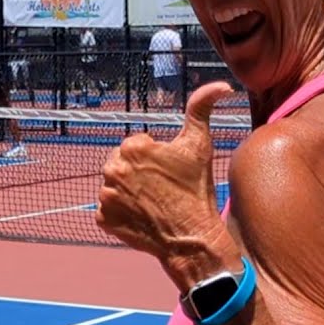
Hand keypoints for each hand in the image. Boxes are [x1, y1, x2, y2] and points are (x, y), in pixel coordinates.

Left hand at [96, 81, 235, 285]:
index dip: (154, 158)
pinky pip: (108, 210)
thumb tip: (221, 86)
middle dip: (138, 173)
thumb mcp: (200, 146)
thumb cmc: (196, 191)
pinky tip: (141, 216)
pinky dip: (121, 213)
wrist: (192, 238)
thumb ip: (202, 109)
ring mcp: (105, 196)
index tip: (169, 173)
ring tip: (152, 203)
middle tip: (161, 188)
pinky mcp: (102, 219)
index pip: (137, 146)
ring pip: (114, 186)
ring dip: (128, 192)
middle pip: (122, 164)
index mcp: (131, 147)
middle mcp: (112, 169)